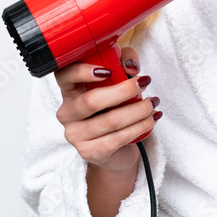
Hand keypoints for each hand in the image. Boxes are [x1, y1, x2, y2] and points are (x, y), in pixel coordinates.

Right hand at [53, 47, 160, 173]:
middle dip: (123, 90)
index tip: (107, 70)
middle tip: (144, 82)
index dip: (81, 71)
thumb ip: (123, 64)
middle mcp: (67, 113)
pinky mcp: (91, 152)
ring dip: (138, 110)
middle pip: (91, 100)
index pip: (64, 76)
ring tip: (153, 103)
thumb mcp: (118, 80)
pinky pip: (119, 138)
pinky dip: (140, 126)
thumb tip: (130, 66)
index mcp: (70, 91)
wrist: (115, 148)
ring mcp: (76, 135)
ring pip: (110, 120)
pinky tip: (152, 118)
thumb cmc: (114, 108)